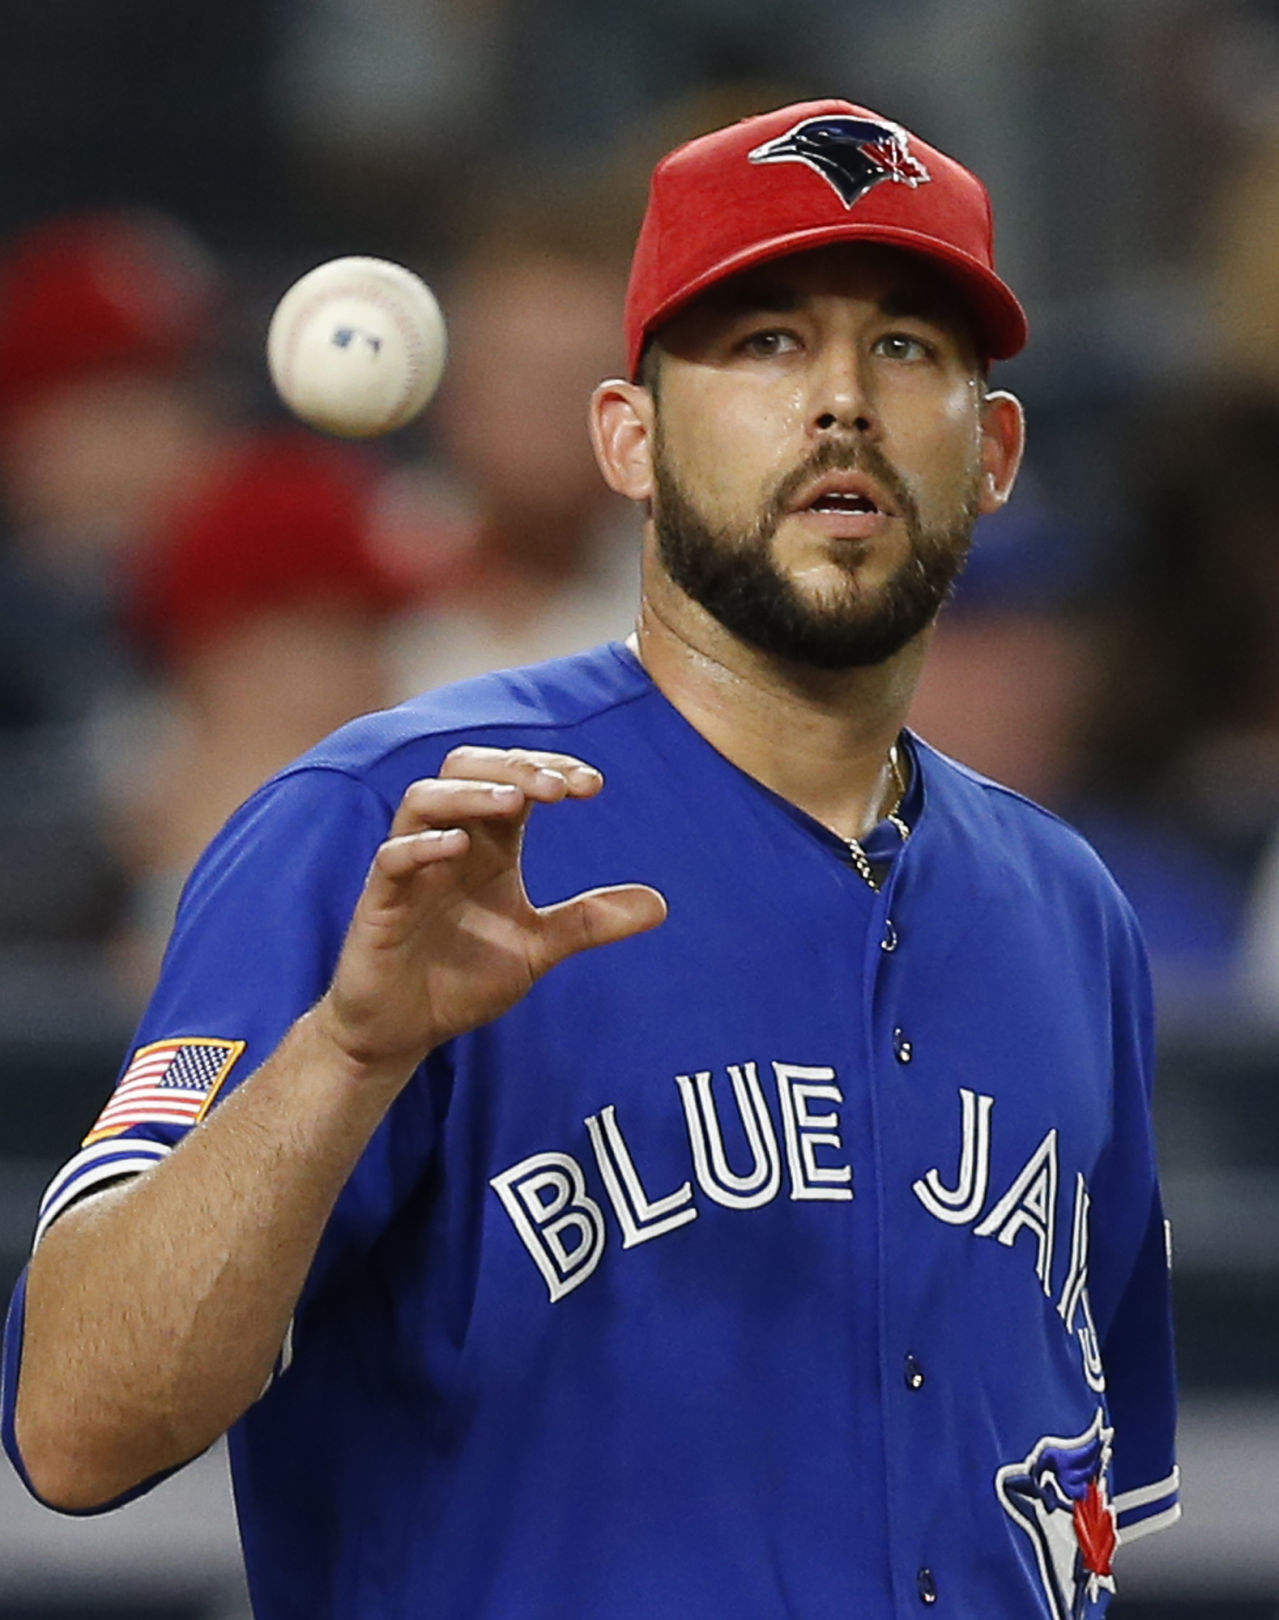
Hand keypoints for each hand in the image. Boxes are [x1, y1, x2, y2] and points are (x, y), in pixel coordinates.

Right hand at [316, 747, 666, 1082]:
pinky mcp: (380, 902)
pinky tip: (458, 847)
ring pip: (425, 800)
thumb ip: (589, 922)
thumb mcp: (537, 949)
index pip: (516, 779)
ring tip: (515, 802)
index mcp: (488, 843)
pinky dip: (423, 846)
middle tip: (559, 787)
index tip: (593, 786)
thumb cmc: (462, 978)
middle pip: (467, 768)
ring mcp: (411, 868)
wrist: (403, 1031)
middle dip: (514, 767)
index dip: (551, 770)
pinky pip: (393, 858)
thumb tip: (662, 905)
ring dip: (470, 793)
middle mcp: (448, 841)